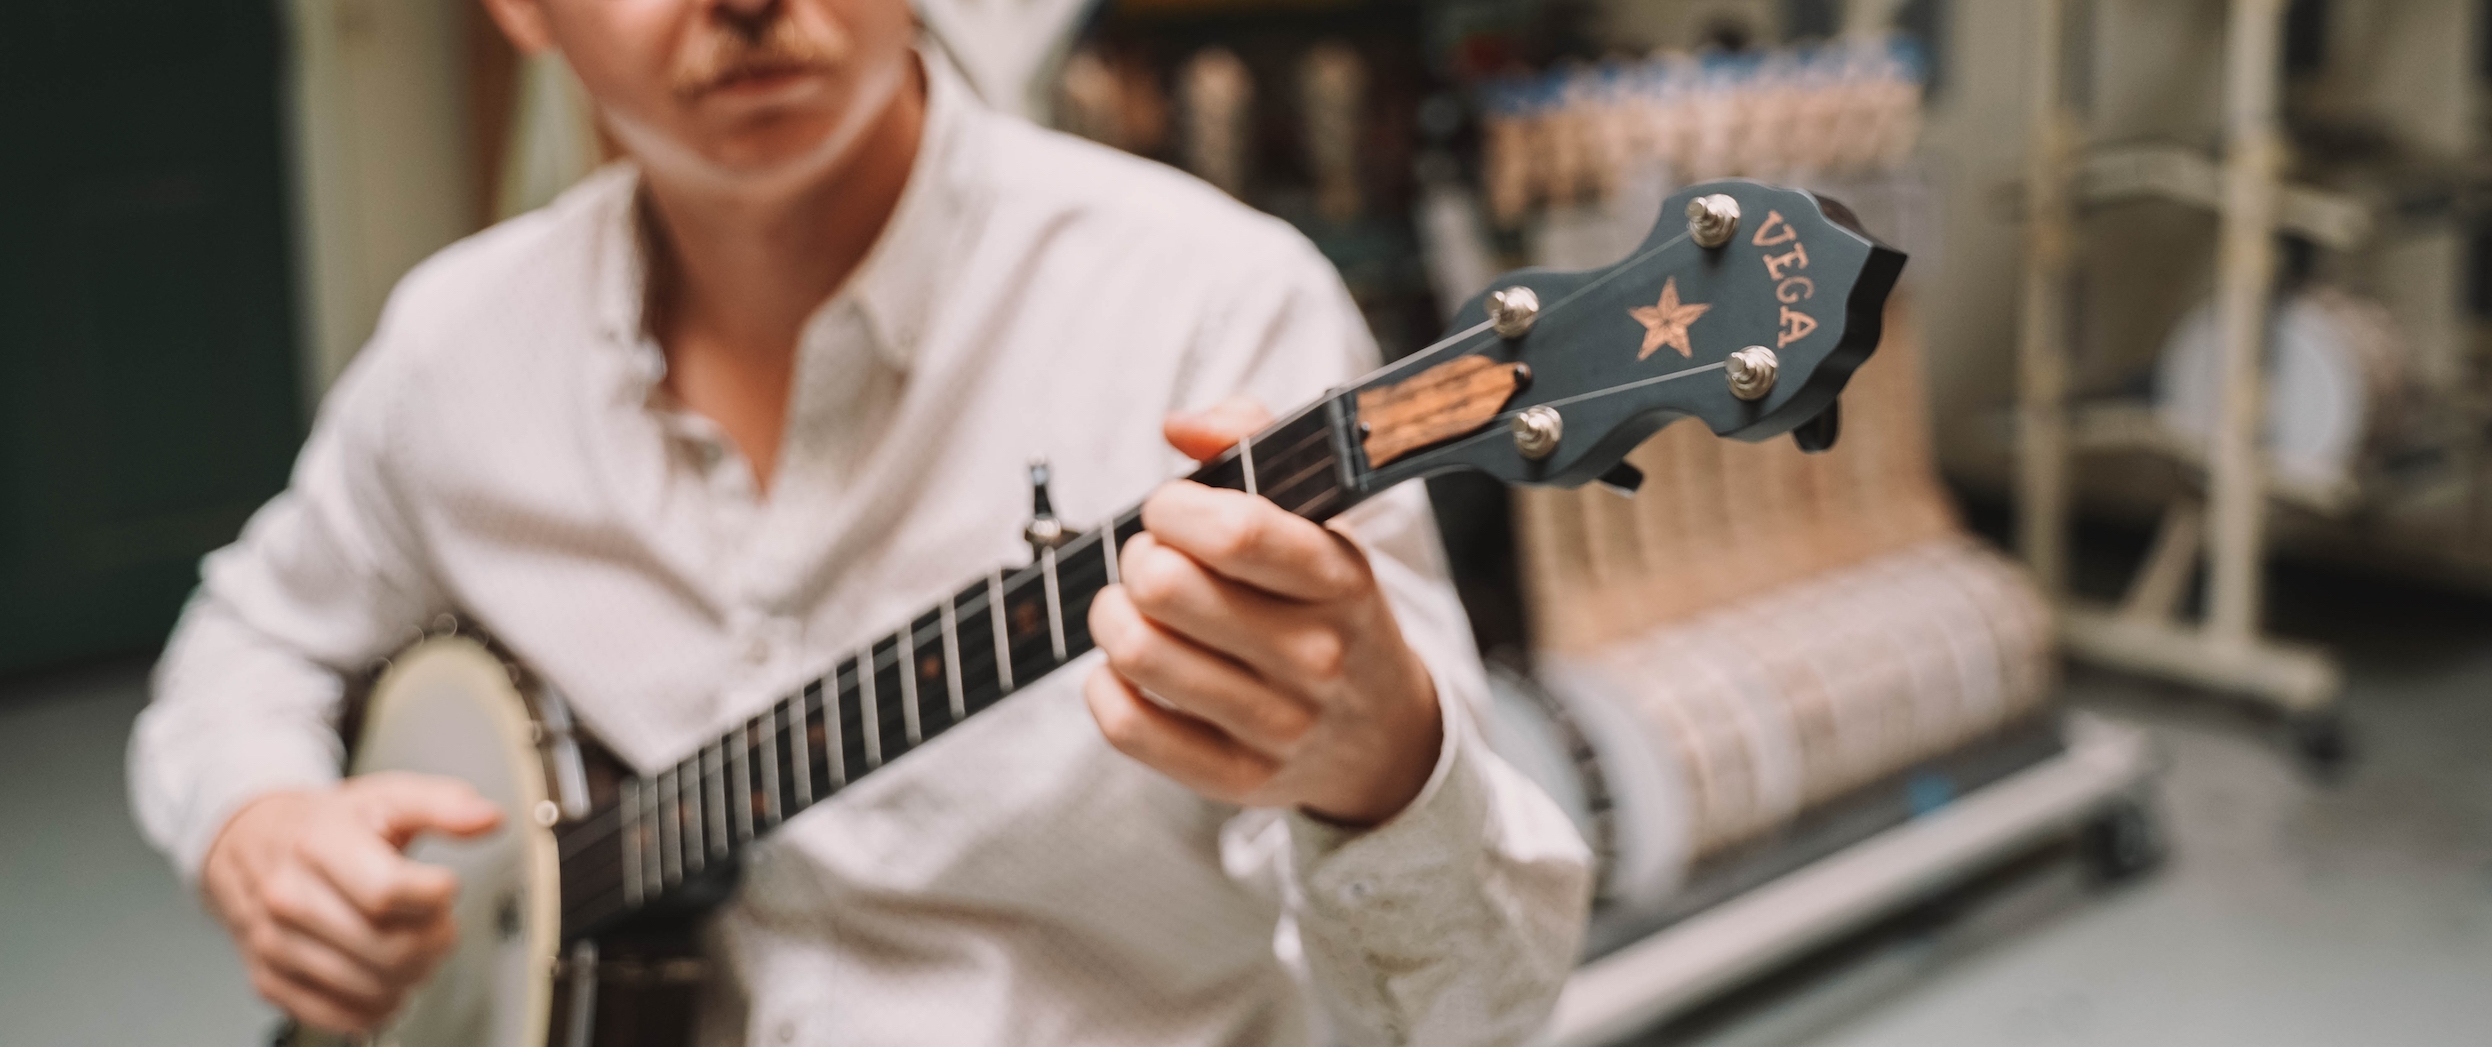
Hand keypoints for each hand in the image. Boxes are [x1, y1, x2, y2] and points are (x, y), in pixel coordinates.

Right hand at [201, 773, 502, 1033]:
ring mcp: (275, 944)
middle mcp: (289, 898)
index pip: (388, 892)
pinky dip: (377, 1005)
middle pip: (388, 948)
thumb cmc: (326, 825)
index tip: (445, 886)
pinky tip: (385, 976)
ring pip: (371, 987)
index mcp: (319, 846)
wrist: (252, 843)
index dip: (435, 896)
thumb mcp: (387, 798)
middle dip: (435, 941)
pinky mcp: (270, 980)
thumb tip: (489, 818)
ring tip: (413, 944)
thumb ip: (444, 805)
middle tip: (438, 923)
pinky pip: (340, 1015)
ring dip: (412, 975)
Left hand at [1085, 396, 1443, 826]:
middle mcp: (1316, 656)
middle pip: (1166, 587)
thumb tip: (1179, 427)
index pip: (1237, 531)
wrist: (1382, 736)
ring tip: (1133, 609)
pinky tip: (1124, 669)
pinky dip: (1104, 687)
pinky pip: (1130, 727)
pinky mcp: (1238, 778)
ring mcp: (1279, 725)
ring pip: (1138, 653)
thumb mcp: (1320, 518)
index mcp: (1339, 579)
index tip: (1169, 509)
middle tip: (1152, 561)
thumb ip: (1255, 441)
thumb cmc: (1326, 607)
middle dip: (1138, 558)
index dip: (1173, 507)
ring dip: (1112, 616)